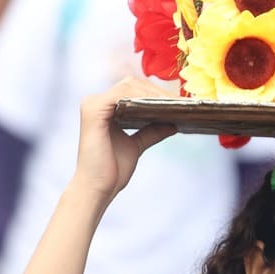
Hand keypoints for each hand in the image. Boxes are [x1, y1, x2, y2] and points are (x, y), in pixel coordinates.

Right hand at [71, 77, 176, 208]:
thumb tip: (173, 123)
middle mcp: (95, 102)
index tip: (180, 102)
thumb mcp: (136, 146)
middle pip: (132, 84)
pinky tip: (160, 106)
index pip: (132, 90)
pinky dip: (143, 98)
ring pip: (129, 86)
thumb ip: (151, 132)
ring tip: (175, 103)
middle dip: (158, 91)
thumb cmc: (112, 171)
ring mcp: (92, 104)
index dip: (156, 92)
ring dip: (154, 93)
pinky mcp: (93, 110)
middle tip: (182, 101)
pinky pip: (123, 95)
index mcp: (103, 109)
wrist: (98, 189)